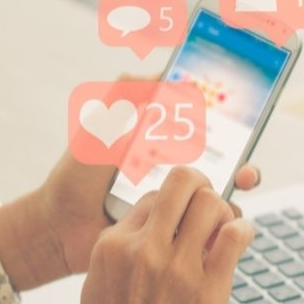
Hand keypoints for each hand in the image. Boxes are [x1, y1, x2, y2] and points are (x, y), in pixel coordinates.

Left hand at [2, 74, 260, 288]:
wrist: (59, 228)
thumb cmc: (75, 178)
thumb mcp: (99, 130)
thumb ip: (124, 98)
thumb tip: (160, 72)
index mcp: (160, 145)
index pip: (202, 129)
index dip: (227, 122)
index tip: (242, 114)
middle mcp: (174, 174)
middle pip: (223, 162)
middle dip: (242, 158)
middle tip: (245, 162)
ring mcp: (176, 204)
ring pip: (220, 194)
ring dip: (237, 187)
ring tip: (239, 183)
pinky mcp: (173, 231)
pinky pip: (206, 227)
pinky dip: (222, 222)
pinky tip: (223, 217)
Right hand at [77, 166, 253, 303]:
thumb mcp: (101, 285)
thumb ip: (124, 250)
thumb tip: (152, 226)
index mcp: (113, 244)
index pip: (152, 195)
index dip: (173, 202)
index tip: (184, 212)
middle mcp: (144, 248)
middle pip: (183, 183)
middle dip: (201, 188)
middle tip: (209, 203)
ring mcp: (178, 266)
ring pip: (212, 202)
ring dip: (224, 211)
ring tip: (224, 228)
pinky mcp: (209, 286)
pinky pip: (235, 235)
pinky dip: (243, 230)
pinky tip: (240, 240)